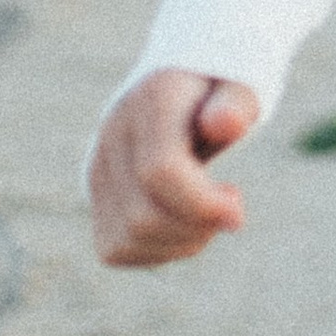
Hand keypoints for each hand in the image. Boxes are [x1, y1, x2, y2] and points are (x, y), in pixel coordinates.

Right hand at [89, 69, 260, 266]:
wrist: (186, 84)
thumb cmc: (221, 91)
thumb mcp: (239, 85)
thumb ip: (235, 103)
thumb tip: (224, 125)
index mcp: (152, 102)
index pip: (161, 171)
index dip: (201, 203)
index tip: (238, 209)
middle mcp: (114, 135)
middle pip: (143, 216)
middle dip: (197, 226)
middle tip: (229, 203)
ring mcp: (98, 166)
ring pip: (126, 240)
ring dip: (180, 242)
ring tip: (208, 213)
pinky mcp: (96, 195)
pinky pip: (115, 249)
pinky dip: (157, 251)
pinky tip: (185, 225)